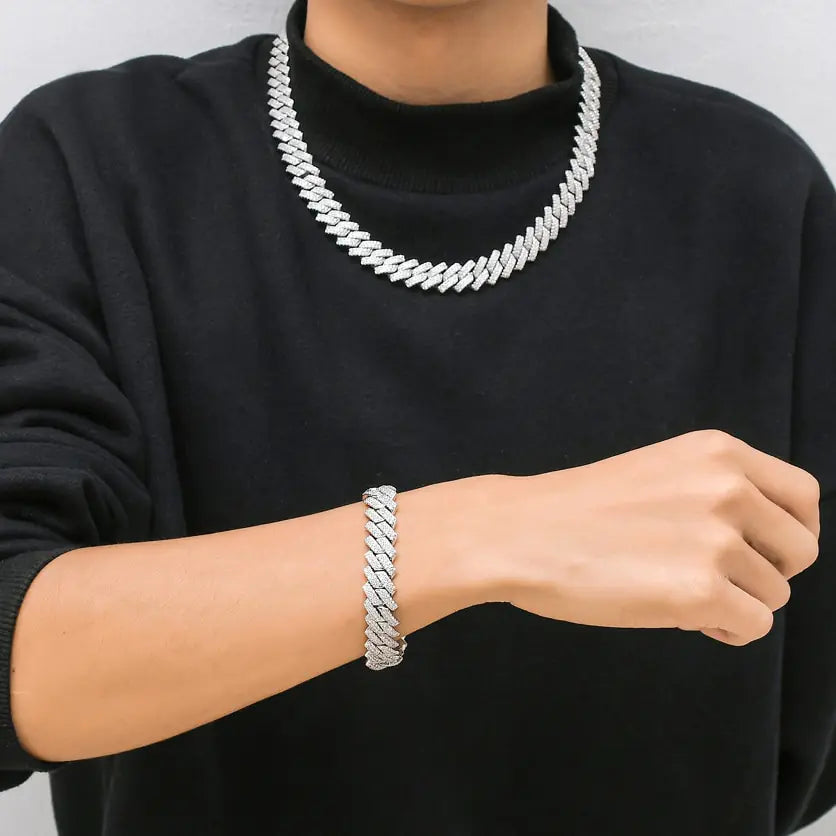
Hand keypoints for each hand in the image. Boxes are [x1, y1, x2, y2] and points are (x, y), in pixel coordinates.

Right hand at [477, 429, 819, 645]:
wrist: (519, 532)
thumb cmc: (577, 509)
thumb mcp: (660, 472)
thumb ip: (716, 492)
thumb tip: (764, 544)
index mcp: (719, 452)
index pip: (806, 496)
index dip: (788, 531)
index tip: (761, 550)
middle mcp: (729, 488)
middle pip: (800, 551)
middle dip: (766, 572)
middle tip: (715, 577)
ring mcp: (717, 540)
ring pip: (774, 595)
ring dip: (735, 602)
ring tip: (679, 592)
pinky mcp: (701, 591)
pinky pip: (753, 627)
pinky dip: (724, 630)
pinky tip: (682, 618)